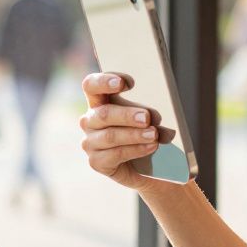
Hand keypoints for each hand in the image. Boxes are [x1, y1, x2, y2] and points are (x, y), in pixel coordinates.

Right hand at [79, 73, 178, 193]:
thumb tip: (156, 118)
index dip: (103, 81)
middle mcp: (90, 120)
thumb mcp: (146, 119)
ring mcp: (90, 142)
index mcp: (98, 102)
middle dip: (127, 115)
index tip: (124, 83)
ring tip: (154, 135)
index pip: (91, 85)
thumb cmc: (141, 133)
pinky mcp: (96, 162)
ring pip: (110, 136)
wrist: (142, 165)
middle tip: (147, 117)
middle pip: (103, 113)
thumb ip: (150, 116)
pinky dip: (136, 150)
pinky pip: (116, 154)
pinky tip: (151, 146)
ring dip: (135, 135)